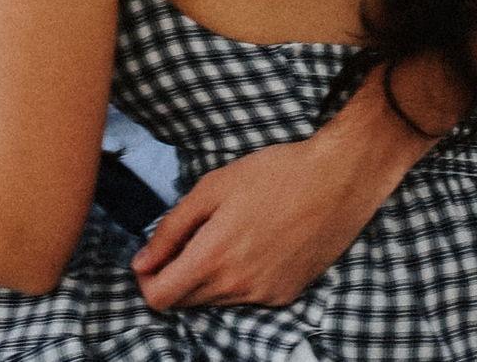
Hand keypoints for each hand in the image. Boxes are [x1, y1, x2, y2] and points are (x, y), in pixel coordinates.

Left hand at [131, 127, 395, 309]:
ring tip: (216, 234)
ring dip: (203, 278)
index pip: (161, 298)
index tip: (148, 256)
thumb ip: (171, 229)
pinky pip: (244, 299)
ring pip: (214, 301)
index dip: (146, 280)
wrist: (335, 183)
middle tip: (180, 240)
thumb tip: (141, 263)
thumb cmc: (271, 175)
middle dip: (172, 277)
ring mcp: (265, 296)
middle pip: (185, 301)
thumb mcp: (211, 188)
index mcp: (214, 257)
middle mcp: (238, 287)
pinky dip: (233, 279)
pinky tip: (246, 245)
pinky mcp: (285, 296)